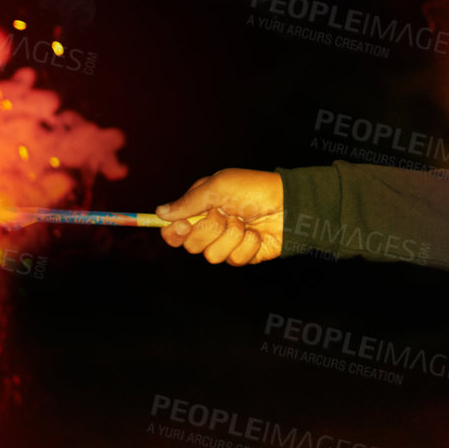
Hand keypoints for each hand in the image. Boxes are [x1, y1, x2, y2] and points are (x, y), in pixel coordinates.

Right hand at [156, 168, 284, 265]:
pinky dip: (247, 246)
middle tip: (225, 215)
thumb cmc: (254, 189)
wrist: (289, 204)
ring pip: (212, 256)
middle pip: (190, 245)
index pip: (174, 230)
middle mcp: (210, 227)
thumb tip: (159, 213)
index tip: (186, 226)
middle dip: (209, 230)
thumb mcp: (219, 186)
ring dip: (230, 237)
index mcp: (200, 208)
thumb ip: (189, 202)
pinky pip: (234, 261)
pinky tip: (256, 234)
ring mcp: (226, 243)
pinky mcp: (243, 256)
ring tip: (244, 223)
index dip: (175, 232)